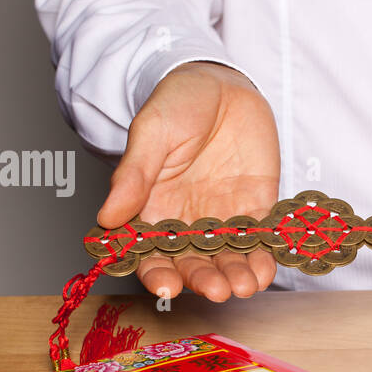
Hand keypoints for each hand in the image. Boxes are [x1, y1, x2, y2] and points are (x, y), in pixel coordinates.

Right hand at [100, 62, 280, 300]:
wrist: (224, 81)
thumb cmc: (179, 102)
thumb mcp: (151, 132)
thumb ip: (134, 176)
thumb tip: (107, 218)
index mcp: (153, 208)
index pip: (150, 253)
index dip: (157, 273)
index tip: (166, 287)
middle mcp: (188, 221)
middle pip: (193, 263)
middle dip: (203, 280)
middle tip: (214, 289)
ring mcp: (224, 217)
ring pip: (228, 258)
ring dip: (235, 276)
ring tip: (242, 285)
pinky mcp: (257, 208)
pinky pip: (260, 241)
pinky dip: (264, 258)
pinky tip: (265, 271)